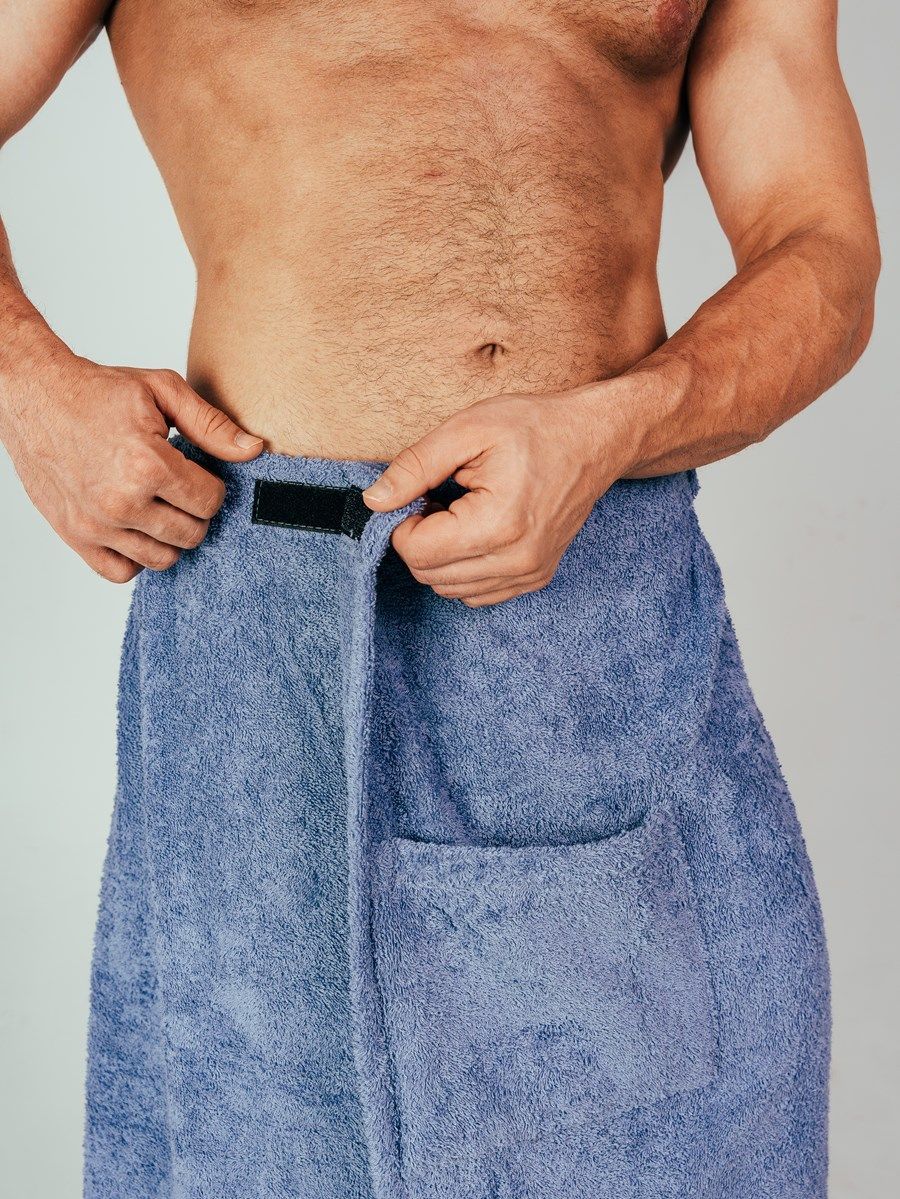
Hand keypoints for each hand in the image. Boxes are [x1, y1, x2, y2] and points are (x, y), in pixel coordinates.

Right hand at [0, 345, 262, 581]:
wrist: (34, 394)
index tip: (196, 472)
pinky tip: (135, 526)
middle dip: (193, 511)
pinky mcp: (76, 536)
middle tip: (177, 487)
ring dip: (169, 536)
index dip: (212, 487)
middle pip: (192, 534)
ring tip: (157, 504)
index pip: (210, 502)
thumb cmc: (97, 391)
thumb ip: (212, 426)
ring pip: (163, 559)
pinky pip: (123, 572)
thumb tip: (254, 450)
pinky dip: (134, 556)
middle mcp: (121, 502)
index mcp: (147, 465)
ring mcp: (96, 524)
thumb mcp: (162, 391)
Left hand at [361, 385, 636, 606]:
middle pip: (429, 575)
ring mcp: (530, 573)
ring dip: (441, 555)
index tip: (420, 493)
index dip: (403, 521)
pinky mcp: (536, 577)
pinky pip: (477, 594)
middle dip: (420, 538)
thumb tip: (374, 501)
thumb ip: (414, 467)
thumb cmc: (535, 427)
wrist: (595, 439)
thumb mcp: (467, 430)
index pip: (417, 552)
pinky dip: (464, 568)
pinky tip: (476, 531)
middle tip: (438, 497)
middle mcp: (517, 560)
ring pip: (450, 589)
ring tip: (460, 512)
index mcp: (498, 524)